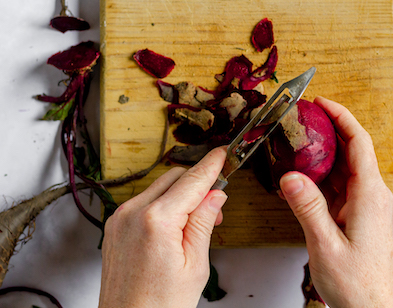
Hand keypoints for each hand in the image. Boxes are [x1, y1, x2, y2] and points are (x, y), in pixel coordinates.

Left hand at [98, 147, 227, 307]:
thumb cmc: (160, 306)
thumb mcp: (195, 265)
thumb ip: (203, 222)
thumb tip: (215, 195)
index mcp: (156, 221)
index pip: (192, 181)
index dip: (212, 165)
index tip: (223, 153)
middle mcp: (132, 213)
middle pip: (174, 177)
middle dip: (198, 184)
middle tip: (216, 206)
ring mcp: (120, 219)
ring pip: (159, 187)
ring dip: (181, 195)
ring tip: (194, 225)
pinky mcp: (114, 227)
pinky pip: (144, 201)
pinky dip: (163, 204)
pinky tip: (175, 227)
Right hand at [279, 96, 392, 307]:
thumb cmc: (357, 284)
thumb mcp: (325, 245)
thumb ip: (308, 208)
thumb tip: (290, 176)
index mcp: (369, 195)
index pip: (359, 142)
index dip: (341, 117)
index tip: (322, 102)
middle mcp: (372, 195)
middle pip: (353, 150)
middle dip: (330, 128)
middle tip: (304, 116)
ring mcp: (366, 205)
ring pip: (346, 167)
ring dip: (325, 151)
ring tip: (300, 138)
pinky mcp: (359, 215)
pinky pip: (341, 185)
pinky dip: (324, 174)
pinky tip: (305, 173)